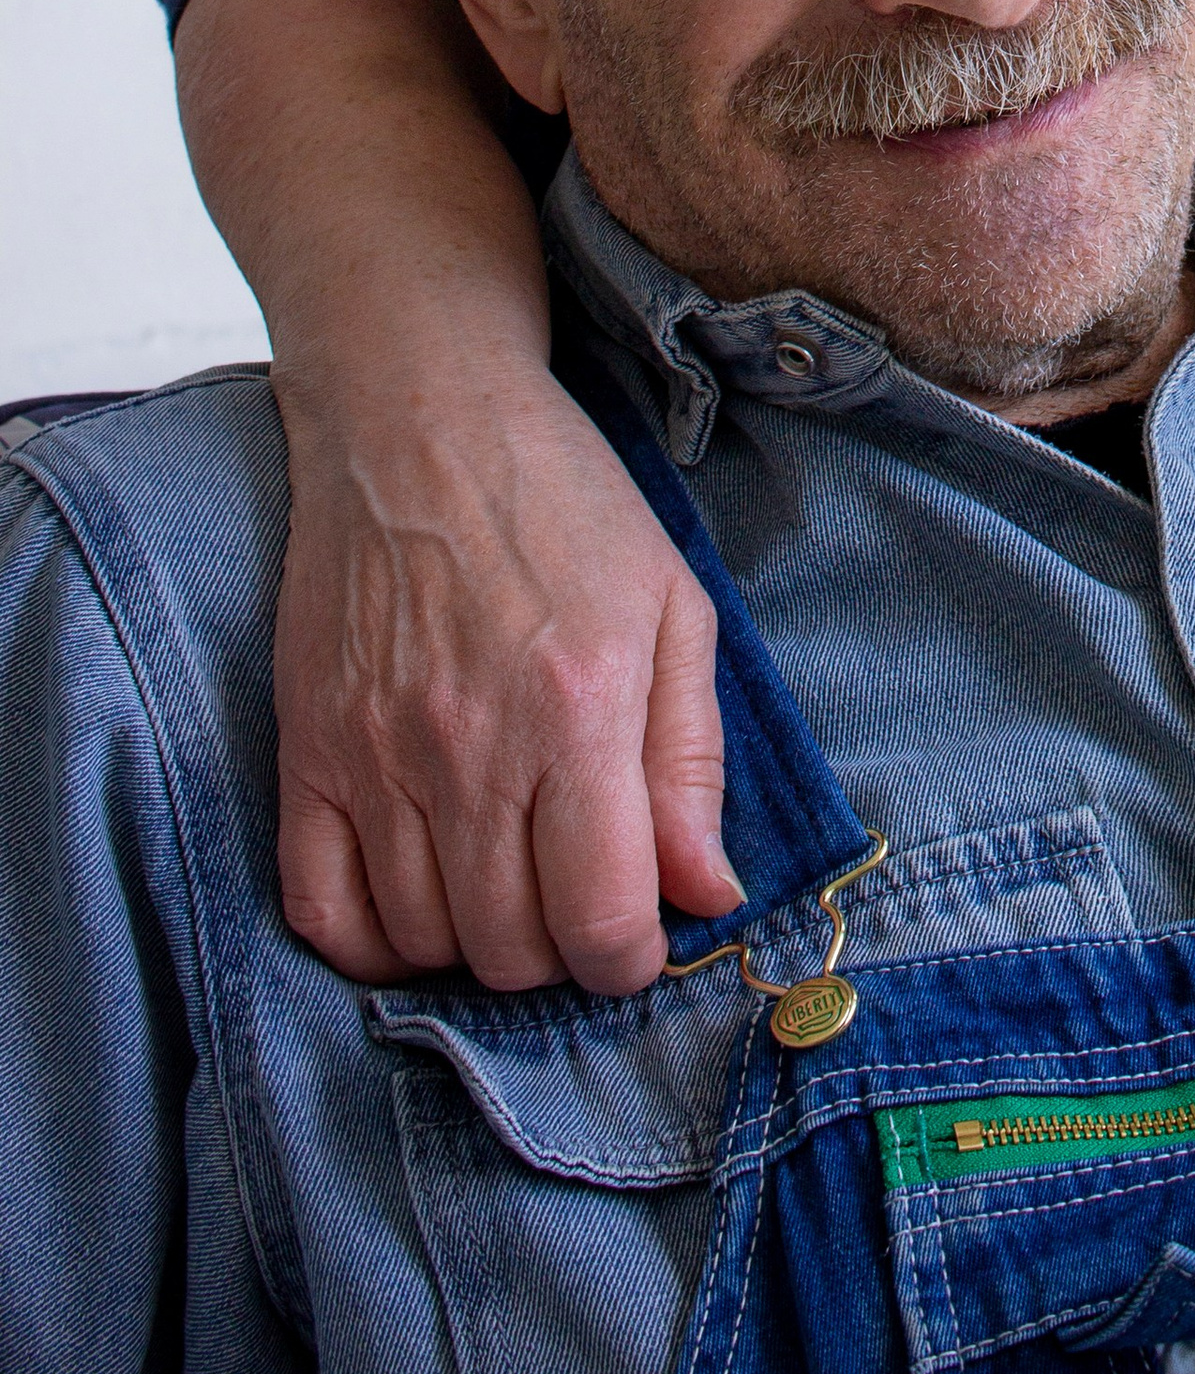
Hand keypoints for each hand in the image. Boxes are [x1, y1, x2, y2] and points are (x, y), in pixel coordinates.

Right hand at [271, 358, 738, 990]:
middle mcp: (471, 748)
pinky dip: (372, 943)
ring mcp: (377, 754)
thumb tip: (707, 895)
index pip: (599, 920)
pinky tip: (420, 907)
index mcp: (578, 711)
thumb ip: (691, 759)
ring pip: (424, 941)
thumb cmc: (562, 502)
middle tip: (576, 897)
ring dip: (476, 946)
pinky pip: (321, 911)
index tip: (638, 934)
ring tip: (509, 886)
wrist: (421, 415)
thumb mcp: (670, 605)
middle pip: (510, 950)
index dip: (629, 958)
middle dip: (561, 953)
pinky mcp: (309, 751)